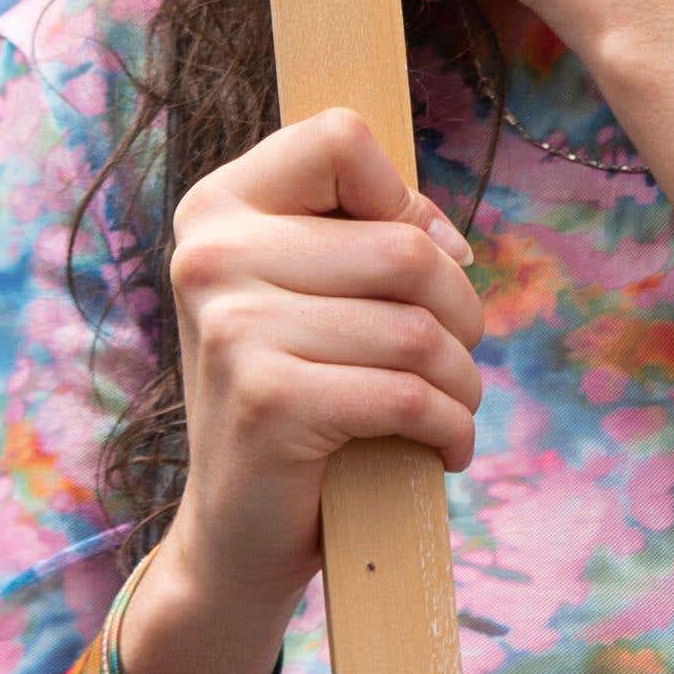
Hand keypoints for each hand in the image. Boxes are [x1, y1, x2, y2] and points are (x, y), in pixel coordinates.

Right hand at [108, 110, 484, 673]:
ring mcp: (232, 330)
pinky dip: (450, 427)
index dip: (403, 200)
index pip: (341, 138)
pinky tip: (444, 446)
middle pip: (404, 245)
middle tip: (456, 355)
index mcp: (218, 208)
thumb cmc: (299, 395)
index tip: (410, 263)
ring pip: (418, 329)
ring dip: (463, 379)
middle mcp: (211, 257)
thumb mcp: (317, 294)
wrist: (237, 535)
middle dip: (460, 308)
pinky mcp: (266, 403)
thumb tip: (448, 241)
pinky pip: (408, 396)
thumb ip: (371, 235)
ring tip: (452, 405)